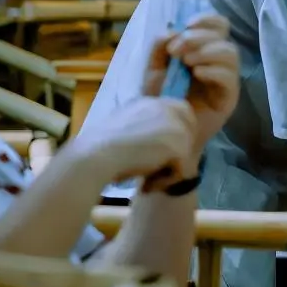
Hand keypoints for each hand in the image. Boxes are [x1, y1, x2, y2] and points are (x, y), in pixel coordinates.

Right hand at [70, 96, 196, 190]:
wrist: (96, 154)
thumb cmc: (100, 146)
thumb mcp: (125, 126)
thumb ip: (144, 126)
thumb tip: (160, 142)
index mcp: (152, 102)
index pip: (182, 110)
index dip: (178, 132)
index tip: (165, 152)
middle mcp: (167, 108)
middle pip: (190, 129)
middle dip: (179, 150)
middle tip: (157, 169)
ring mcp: (176, 125)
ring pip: (186, 152)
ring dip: (169, 169)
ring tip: (146, 180)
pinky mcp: (179, 146)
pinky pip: (182, 170)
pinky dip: (165, 181)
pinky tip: (146, 184)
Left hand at [143, 14, 240, 153]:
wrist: (164, 130)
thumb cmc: (162, 99)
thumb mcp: (154, 68)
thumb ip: (160, 46)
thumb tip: (173, 30)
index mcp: (203, 49)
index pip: (217, 25)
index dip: (206, 19)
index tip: (187, 24)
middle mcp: (218, 61)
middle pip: (222, 36)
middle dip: (199, 37)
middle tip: (176, 50)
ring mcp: (226, 78)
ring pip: (230, 53)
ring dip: (207, 52)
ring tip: (187, 62)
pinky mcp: (229, 96)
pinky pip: (230, 77)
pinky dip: (213, 70)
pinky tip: (197, 74)